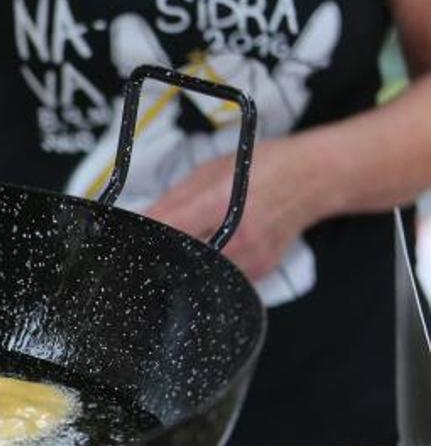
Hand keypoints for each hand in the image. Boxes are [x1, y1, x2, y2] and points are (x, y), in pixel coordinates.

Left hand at [145, 137, 332, 280]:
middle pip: (181, 255)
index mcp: (221, 203)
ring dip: (187, 258)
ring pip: (199, 271)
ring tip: (194, 237)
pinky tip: (215, 245)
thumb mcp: (209, 171)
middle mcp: (238, 236)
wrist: (313, 179)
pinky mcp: (260, 272)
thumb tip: (141, 219)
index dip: (146, 232)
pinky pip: (221, 277)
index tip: (131, 233)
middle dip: (166, 248)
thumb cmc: (264, 168)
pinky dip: (209, 264)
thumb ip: (172, 199)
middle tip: (163, 237)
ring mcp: (252, 258)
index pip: (168, 228)